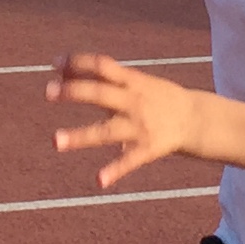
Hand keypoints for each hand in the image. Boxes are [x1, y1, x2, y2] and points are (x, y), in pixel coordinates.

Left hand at [49, 53, 205, 187]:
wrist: (197, 119)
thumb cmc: (158, 97)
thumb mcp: (137, 81)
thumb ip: (105, 78)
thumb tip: (64, 70)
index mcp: (132, 82)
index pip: (103, 66)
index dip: (79, 62)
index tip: (55, 64)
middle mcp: (134, 102)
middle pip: (100, 93)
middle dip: (73, 91)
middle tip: (48, 92)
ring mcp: (140, 126)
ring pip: (106, 131)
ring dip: (80, 136)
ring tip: (54, 141)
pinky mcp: (147, 149)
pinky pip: (129, 161)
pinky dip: (115, 171)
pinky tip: (99, 181)